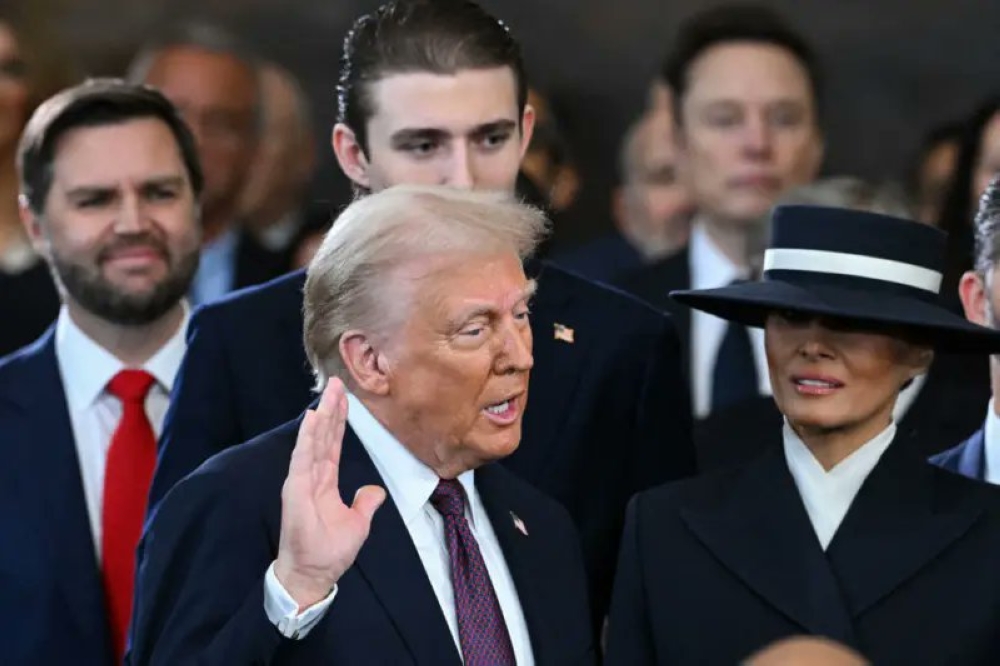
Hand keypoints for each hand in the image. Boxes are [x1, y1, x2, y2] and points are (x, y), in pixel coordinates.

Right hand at [274, 378, 385, 607]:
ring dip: (321, 415)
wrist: (313, 575)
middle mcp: (312, 476)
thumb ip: (365, 503)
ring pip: (314, 440)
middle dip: (331, 409)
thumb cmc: (329, 552)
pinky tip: (313, 417)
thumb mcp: (358, 524)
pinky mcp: (296, 489)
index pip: (333, 444)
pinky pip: (303, 457)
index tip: (344, 398)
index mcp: (326, 481)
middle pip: (323, 436)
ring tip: (329, 391)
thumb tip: (374, 490)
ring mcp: (302, 481)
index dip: (339, 421)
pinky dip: (308, 437)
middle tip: (337, 382)